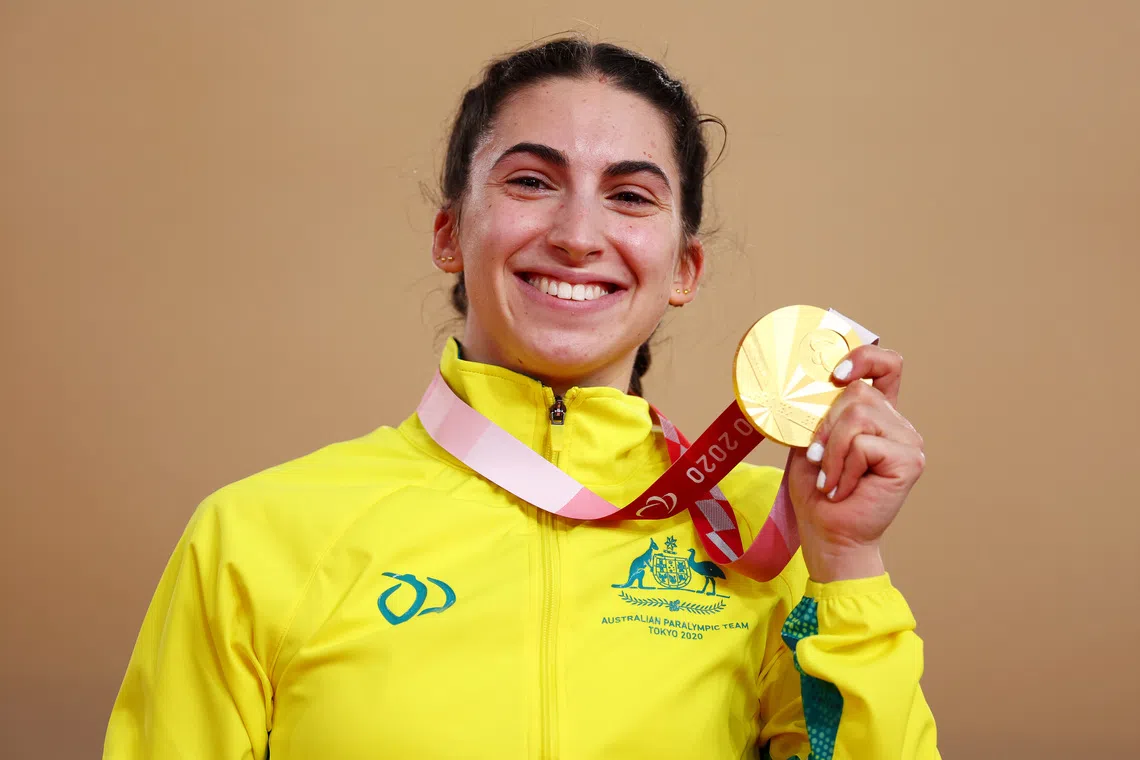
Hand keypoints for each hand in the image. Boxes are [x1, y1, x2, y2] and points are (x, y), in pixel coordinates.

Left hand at [785, 345, 925, 582]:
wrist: (828, 535)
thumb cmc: (817, 492)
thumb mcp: (809, 441)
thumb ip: (815, 411)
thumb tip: (805, 381)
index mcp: (877, 415)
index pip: (885, 366)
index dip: (863, 357)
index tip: (835, 374)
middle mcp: (897, 424)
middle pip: (857, 393)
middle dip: (826, 426)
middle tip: (818, 460)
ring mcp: (908, 441)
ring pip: (857, 416)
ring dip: (831, 450)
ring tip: (830, 478)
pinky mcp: (909, 460)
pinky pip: (863, 444)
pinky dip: (842, 467)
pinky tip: (843, 488)